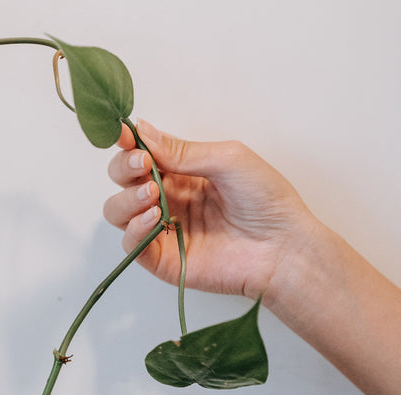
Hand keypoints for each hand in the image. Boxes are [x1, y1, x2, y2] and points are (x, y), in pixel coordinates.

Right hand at [104, 119, 317, 299]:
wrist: (283, 247)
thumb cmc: (265, 199)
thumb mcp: (227, 160)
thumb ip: (182, 151)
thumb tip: (142, 129)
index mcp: (181, 172)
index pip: (140, 155)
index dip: (128, 144)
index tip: (126, 137)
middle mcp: (167, 198)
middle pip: (122, 180)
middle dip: (124, 167)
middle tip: (143, 164)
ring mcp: (162, 229)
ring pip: (117, 211)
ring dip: (126, 198)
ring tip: (152, 193)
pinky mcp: (162, 259)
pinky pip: (130, 244)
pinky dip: (133, 228)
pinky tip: (154, 217)